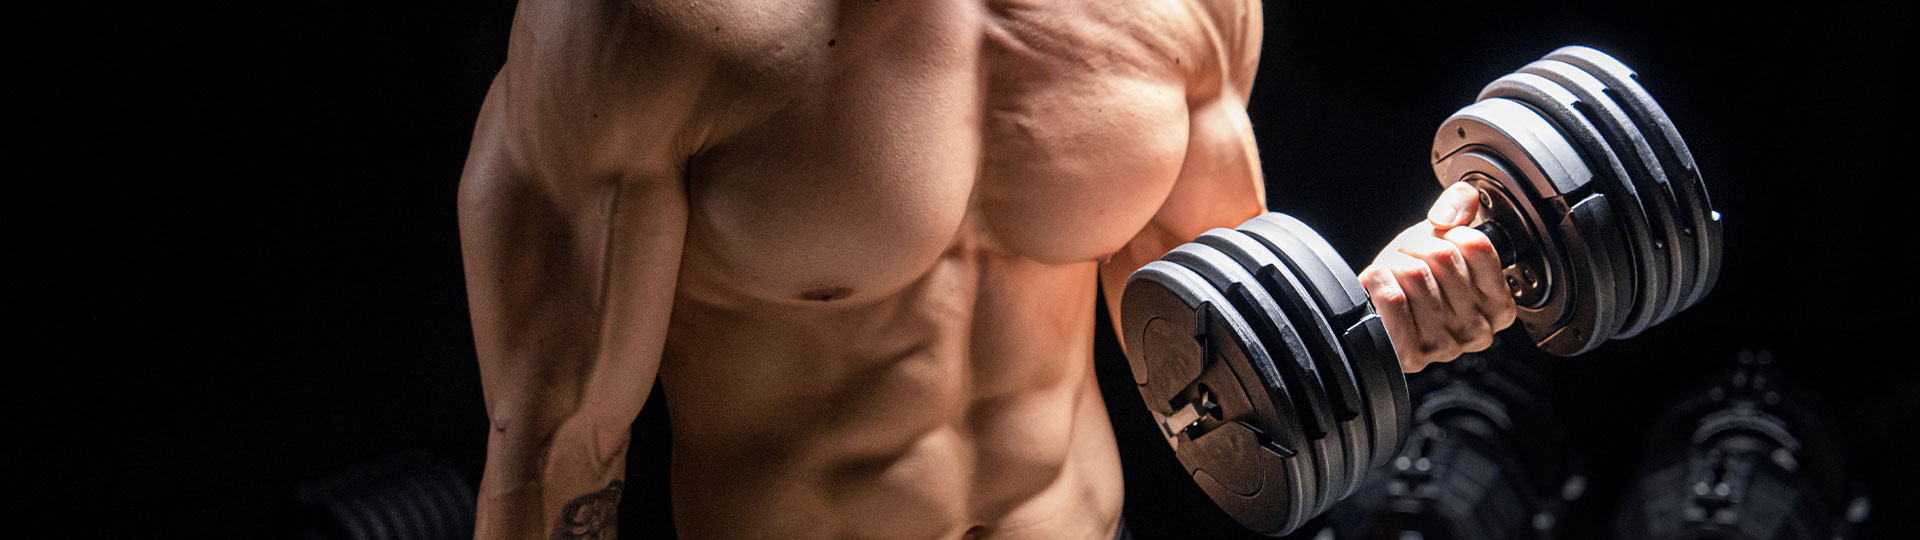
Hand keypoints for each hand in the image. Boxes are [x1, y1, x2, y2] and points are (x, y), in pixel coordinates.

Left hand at [1358, 182, 1517, 371]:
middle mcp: (1480, 330)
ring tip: (1396, 277)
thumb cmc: (1418, 276)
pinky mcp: (1413, 354)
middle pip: (1443, 258)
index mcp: (1500, 304)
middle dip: (1417, 249)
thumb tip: (1450, 213)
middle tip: (1409, 261)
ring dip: (1394, 265)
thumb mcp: (1444, 234)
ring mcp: (1447, 346)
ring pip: (1414, 274)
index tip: (1436, 245)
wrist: (1381, 308)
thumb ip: (1460, 204)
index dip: (1447, 233)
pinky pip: (1392, 298)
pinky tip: (1381, 288)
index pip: (1475, 244)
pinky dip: (1378, 281)